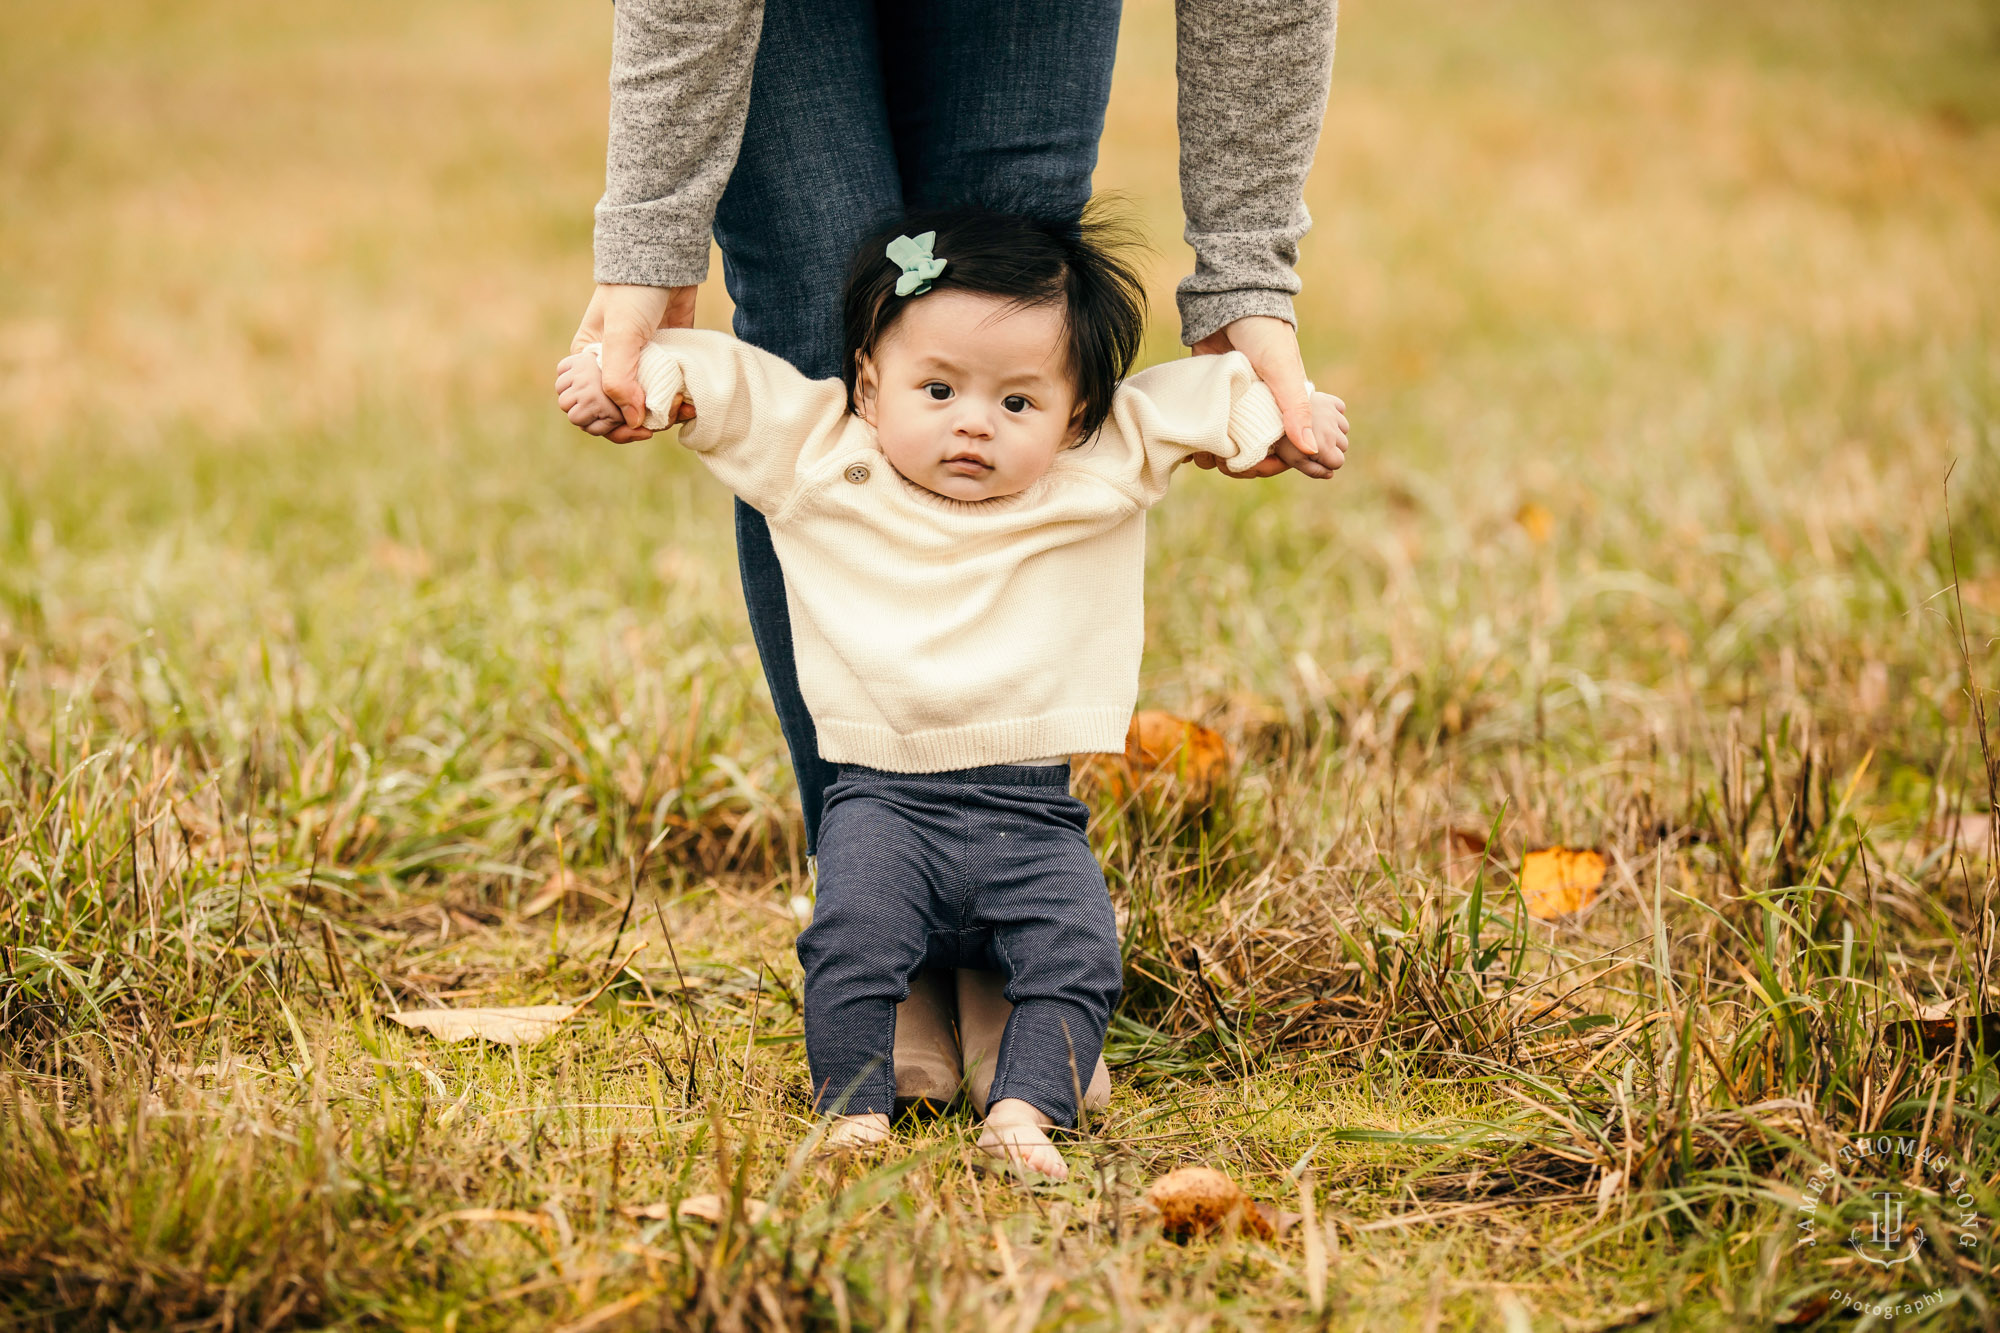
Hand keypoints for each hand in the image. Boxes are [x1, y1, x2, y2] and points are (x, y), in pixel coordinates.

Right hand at [565, 282, 696, 442]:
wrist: (664, 260)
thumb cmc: (632, 292)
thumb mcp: (620, 335)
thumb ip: (619, 379)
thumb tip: (632, 420)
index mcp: (587, 363)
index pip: (588, 409)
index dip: (606, 424)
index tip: (630, 426)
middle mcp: (610, 369)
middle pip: (617, 415)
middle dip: (636, 425)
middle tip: (656, 425)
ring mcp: (639, 367)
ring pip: (646, 407)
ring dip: (663, 417)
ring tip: (681, 413)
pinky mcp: (665, 363)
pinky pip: (668, 393)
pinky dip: (678, 404)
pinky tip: (690, 406)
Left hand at [1188, 313, 1332, 478]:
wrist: (1229, 300)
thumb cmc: (1264, 333)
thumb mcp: (1283, 371)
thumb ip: (1295, 409)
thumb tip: (1310, 451)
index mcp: (1282, 407)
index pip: (1280, 449)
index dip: (1269, 464)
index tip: (1254, 469)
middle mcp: (1258, 409)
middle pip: (1249, 451)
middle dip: (1237, 463)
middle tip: (1223, 464)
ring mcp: (1232, 404)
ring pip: (1223, 442)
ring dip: (1211, 453)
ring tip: (1201, 455)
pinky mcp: (1209, 395)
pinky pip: (1203, 424)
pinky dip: (1196, 437)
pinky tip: (1187, 446)